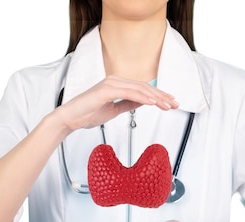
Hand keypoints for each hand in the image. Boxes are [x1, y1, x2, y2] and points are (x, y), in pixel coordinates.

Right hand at [57, 76, 178, 131]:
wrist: (69, 118)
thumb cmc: (87, 114)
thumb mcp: (113, 110)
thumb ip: (127, 104)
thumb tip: (142, 102)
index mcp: (117, 84)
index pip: (142, 89)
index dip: (158, 96)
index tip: (170, 103)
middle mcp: (115, 80)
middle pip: (144, 87)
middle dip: (161, 96)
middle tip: (175, 104)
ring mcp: (110, 84)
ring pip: (139, 89)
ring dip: (155, 98)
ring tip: (167, 105)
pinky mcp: (106, 90)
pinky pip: (128, 93)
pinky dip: (142, 97)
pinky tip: (152, 103)